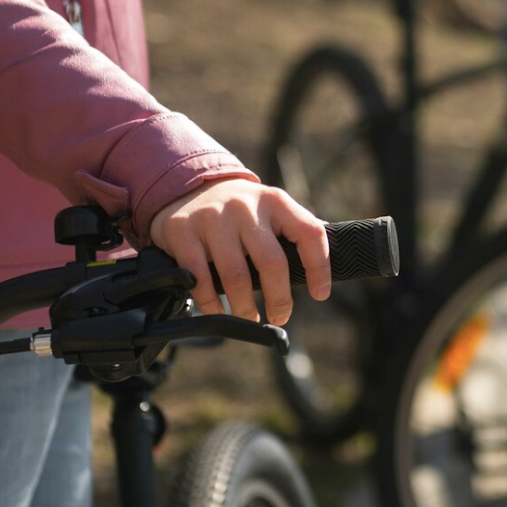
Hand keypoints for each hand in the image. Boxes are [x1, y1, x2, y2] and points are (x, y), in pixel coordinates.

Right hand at [148, 180, 329, 324]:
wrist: (190, 188)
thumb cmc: (242, 213)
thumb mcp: (271, 210)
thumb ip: (294, 234)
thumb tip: (324, 276)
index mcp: (276, 201)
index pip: (310, 233)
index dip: (320, 267)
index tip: (320, 294)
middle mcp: (246, 206)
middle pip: (272, 262)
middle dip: (280, 299)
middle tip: (281, 316)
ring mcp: (212, 218)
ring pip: (236, 275)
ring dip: (245, 307)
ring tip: (249, 318)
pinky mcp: (182, 231)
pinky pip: (200, 278)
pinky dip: (211, 303)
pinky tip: (219, 312)